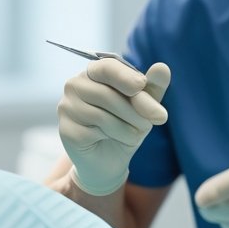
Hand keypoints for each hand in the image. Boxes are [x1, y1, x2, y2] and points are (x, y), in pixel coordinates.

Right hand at [58, 58, 170, 195]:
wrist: (110, 160)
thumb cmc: (126, 126)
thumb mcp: (144, 107)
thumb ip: (153, 87)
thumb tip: (162, 68)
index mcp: (95, 71)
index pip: (107, 66)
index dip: (126, 77)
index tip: (142, 85)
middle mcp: (76, 85)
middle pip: (107, 94)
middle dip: (137, 110)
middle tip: (156, 120)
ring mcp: (67, 107)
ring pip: (103, 114)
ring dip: (129, 126)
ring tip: (135, 133)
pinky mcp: (66, 129)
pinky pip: (95, 131)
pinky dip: (115, 136)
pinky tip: (114, 139)